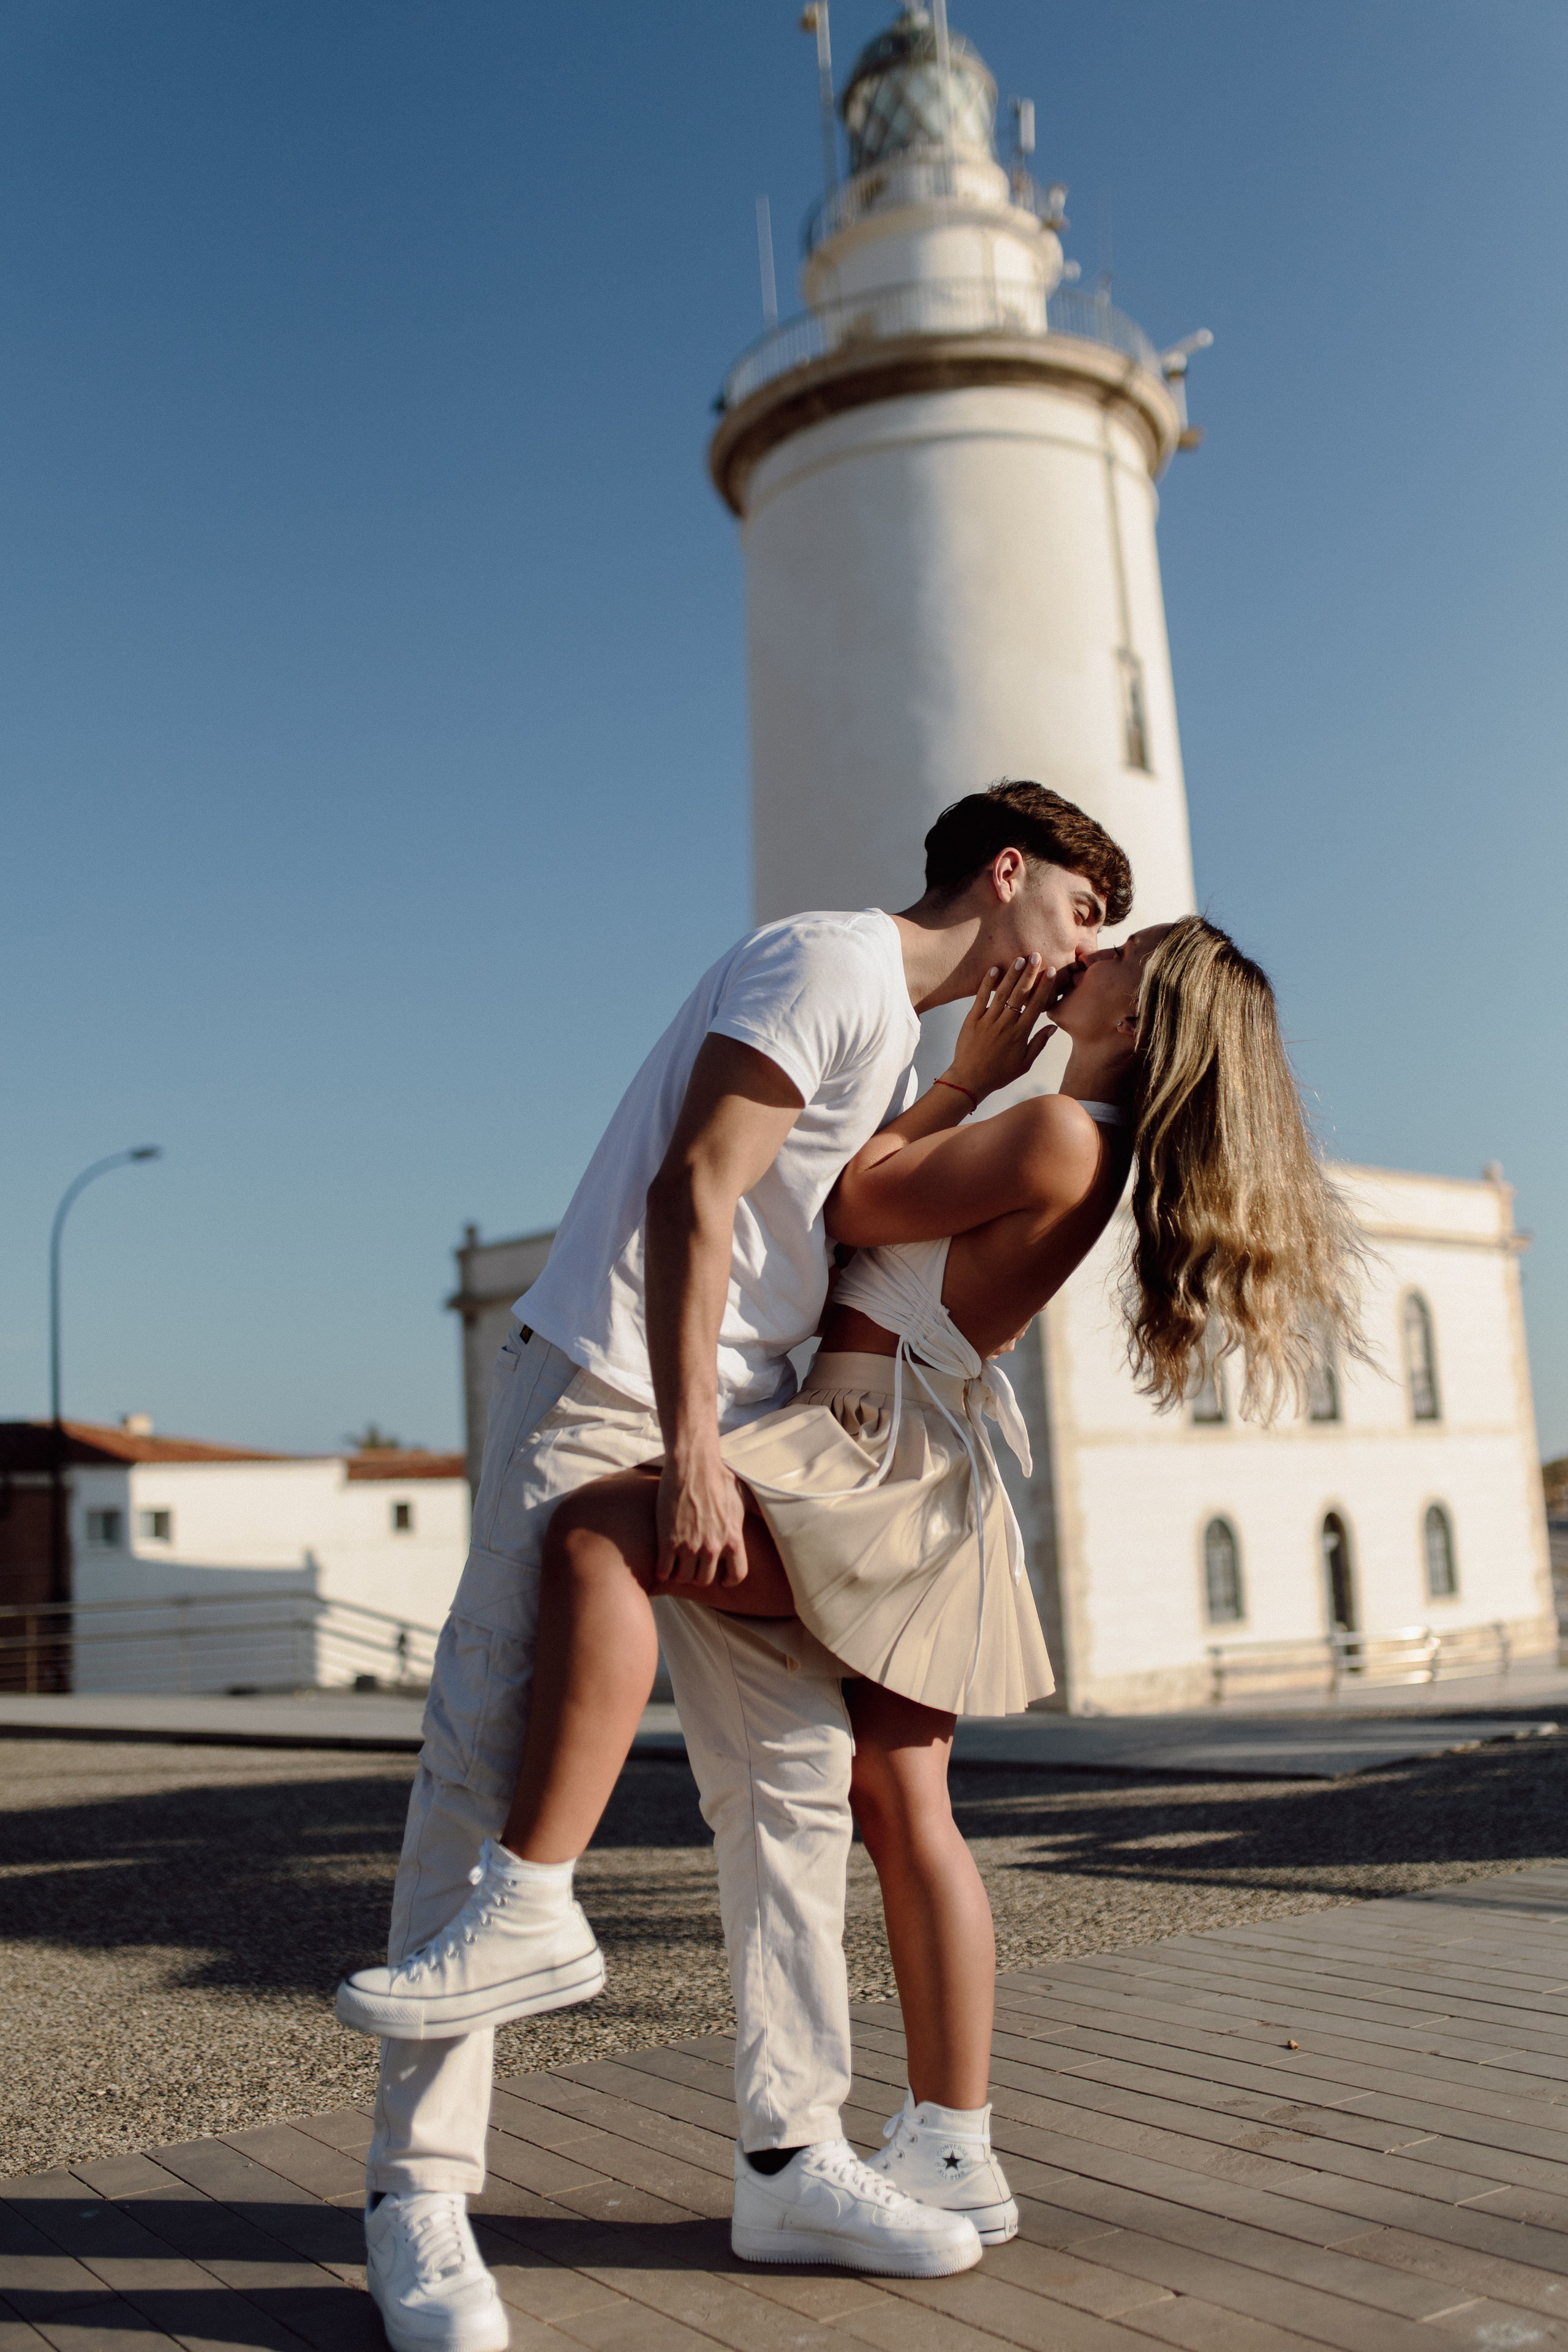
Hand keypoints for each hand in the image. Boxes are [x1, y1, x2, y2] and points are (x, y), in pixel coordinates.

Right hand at [655, 1446, 748, 1585]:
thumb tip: (782, 1507)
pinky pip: (664, 1571)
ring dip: (680, 1573)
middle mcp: (713, 1547)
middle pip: (705, 1579)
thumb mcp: (742, 1498)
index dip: (728, 1579)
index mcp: (733, 1538)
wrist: (693, 1464)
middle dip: (698, 1574)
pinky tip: (663, 1562)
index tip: (721, 1578)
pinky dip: (663, 1570)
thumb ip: (752, 1515)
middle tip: (693, 1565)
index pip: (737, 1575)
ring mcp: (689, 1545)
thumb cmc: (718, 1477)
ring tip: (676, 1563)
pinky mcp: (668, 1540)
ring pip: (684, 1577)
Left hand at [945, 958, 1057, 1106]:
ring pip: (1002, 993)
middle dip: (1030, 974)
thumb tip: (1052, 1027)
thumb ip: (1039, 1044)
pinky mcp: (972, 1020)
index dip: (1044, 987)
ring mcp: (988, 1021)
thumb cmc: (999, 1074)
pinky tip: (993, 969)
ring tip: (1019, 959)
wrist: (969, 1080)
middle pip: (1021, 994)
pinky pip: (980, 998)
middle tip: (1036, 955)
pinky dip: (987, 983)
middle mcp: (1006, 1024)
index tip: (1051, 972)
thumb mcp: (1024, 1064)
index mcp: (1020, 1034)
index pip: (1036, 1005)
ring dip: (1012, 974)